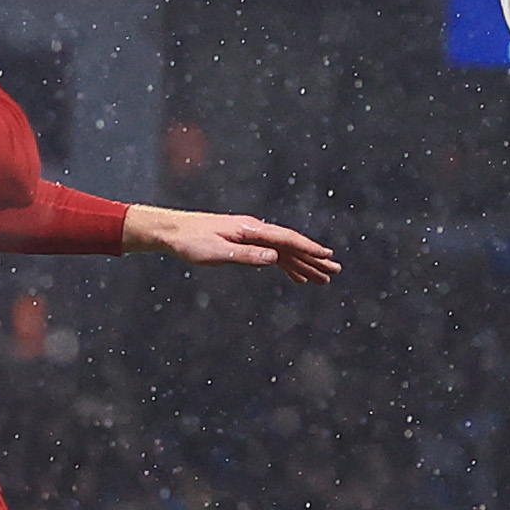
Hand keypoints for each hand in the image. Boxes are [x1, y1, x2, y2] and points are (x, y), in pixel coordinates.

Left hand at [125, 204, 342, 281]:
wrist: (174, 232)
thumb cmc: (192, 241)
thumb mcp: (218, 252)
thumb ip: (247, 255)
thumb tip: (275, 259)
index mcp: (251, 230)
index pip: (287, 240)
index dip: (309, 249)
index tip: (328, 257)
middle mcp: (255, 231)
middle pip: (291, 246)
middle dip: (314, 259)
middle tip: (335, 272)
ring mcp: (252, 238)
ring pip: (284, 253)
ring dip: (304, 265)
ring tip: (322, 280)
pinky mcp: (245, 244)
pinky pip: (272, 256)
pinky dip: (287, 267)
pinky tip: (297, 277)